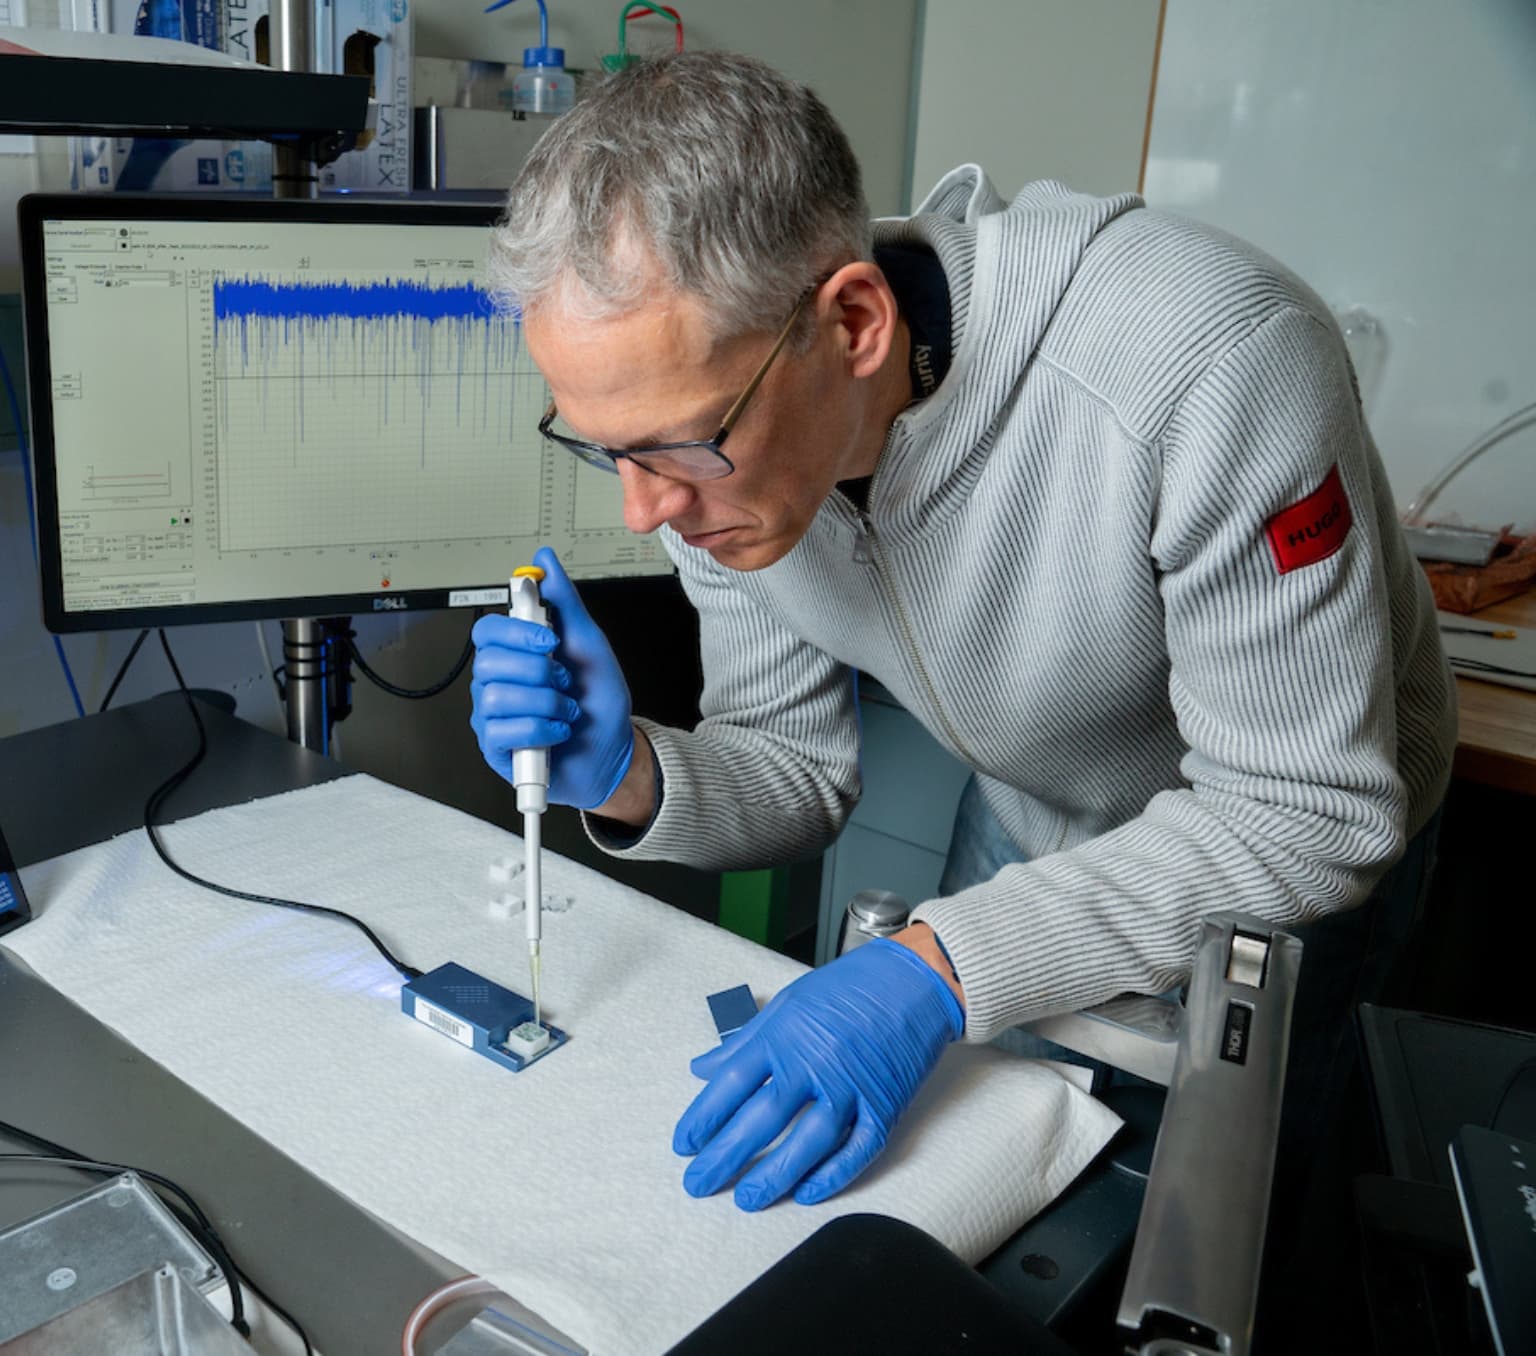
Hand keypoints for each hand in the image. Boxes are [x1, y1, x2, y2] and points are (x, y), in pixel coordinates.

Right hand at [469, 547, 634, 809]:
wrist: (613, 751)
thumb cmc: (599, 701)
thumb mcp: (589, 644)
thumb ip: (564, 603)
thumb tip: (545, 561)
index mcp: (515, 653)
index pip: (488, 631)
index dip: (516, 632)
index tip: (550, 640)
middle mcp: (497, 681)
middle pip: (489, 662)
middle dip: (539, 673)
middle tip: (564, 682)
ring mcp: (493, 715)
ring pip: (497, 697)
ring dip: (546, 704)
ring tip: (566, 711)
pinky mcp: (495, 747)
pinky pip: (503, 731)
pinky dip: (541, 730)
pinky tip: (557, 732)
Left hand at [674, 938, 963, 1210]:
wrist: (914, 979)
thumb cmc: (848, 987)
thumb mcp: (787, 1004)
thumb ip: (745, 1041)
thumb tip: (702, 1068)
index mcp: (784, 1034)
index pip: (731, 1083)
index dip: (703, 1118)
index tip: (684, 1145)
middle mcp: (813, 1062)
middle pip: (761, 1118)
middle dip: (725, 1156)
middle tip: (697, 1184)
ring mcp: (851, 1086)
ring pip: (807, 1141)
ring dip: (775, 1175)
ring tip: (747, 1199)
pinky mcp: (885, 1105)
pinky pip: (857, 1149)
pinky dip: (833, 1175)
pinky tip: (806, 1193)